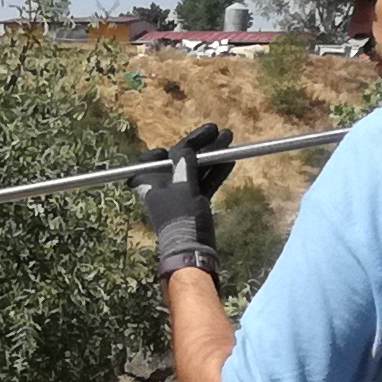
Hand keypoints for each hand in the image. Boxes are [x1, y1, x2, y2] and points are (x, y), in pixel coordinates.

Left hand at [138, 121, 236, 280]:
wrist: (193, 251)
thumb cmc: (182, 218)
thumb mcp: (183, 187)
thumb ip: (184, 164)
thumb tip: (184, 148)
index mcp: (150, 182)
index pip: (152, 159)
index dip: (163, 150)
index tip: (182, 144)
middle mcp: (163, 187)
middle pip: (180, 160)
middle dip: (199, 145)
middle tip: (218, 130)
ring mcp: (179, 196)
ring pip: (195, 170)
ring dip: (212, 155)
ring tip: (230, 139)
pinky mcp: (194, 204)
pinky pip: (204, 183)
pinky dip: (215, 172)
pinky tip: (230, 160)